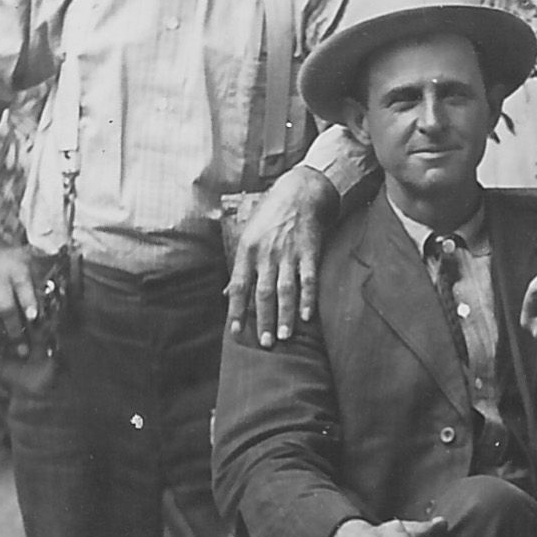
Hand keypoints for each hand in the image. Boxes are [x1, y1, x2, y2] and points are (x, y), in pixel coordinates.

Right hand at [0, 224, 40, 338]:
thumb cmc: (8, 260)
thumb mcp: (26, 263)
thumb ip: (36, 285)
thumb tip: (44, 315)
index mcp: (16, 268)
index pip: (23, 286)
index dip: (29, 302)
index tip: (33, 318)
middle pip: (6, 308)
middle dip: (17, 331)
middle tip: (26, 349)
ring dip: (4, 337)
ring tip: (15, 349)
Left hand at [226, 164, 340, 347]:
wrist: (300, 193)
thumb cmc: (270, 217)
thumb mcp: (248, 237)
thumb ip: (240, 268)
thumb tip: (226, 294)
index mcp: (247, 251)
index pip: (238, 286)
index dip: (236, 311)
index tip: (236, 332)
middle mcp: (266, 254)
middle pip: (263, 293)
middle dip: (263, 320)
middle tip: (265, 343)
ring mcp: (289, 254)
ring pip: (285, 290)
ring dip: (285, 315)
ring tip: (285, 337)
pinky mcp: (309, 253)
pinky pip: (308, 280)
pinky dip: (308, 299)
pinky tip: (308, 316)